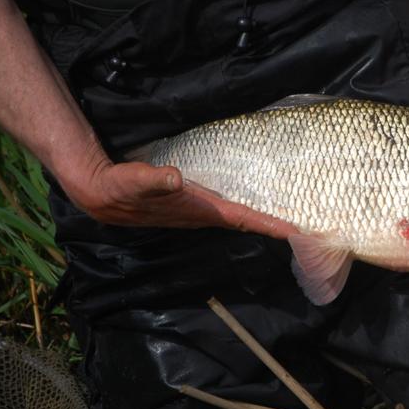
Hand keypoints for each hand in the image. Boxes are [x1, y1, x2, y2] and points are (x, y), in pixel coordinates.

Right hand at [62, 160, 296, 237]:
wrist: (102, 194)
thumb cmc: (121, 188)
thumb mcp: (135, 180)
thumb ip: (154, 179)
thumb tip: (175, 177)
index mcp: (200, 209)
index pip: (243, 218)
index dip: (269, 225)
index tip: (296, 231)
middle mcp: (205, 215)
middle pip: (248, 222)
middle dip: (275, 225)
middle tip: (306, 226)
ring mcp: (200, 212)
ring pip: (240, 217)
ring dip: (263, 219)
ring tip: (289, 216)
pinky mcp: (193, 205)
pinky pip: (228, 209)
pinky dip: (246, 209)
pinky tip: (256, 201)